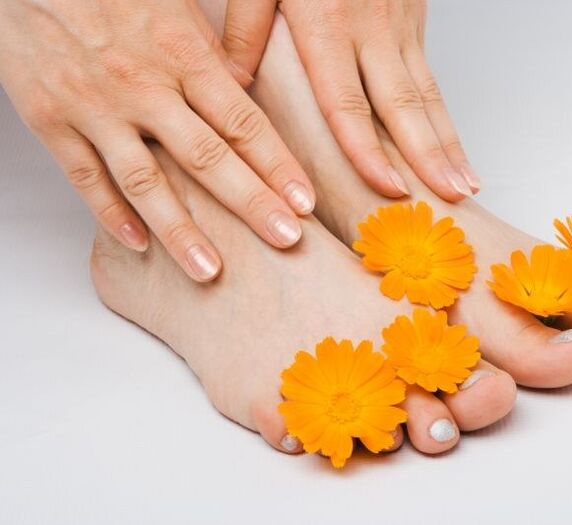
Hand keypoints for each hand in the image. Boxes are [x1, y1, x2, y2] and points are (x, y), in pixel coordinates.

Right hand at [0, 0, 315, 281]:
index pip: (243, 122)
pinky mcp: (50, 120)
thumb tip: (246, 87)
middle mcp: (144, 86)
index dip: (278, 166)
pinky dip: (112, 216)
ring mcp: (96, 107)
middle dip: (252, 204)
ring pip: (145, 181)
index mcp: (182, 54)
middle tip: (286, 239)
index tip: (305, 203)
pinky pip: (86, 178)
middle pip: (208, 158)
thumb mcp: (174, 3)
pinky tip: (141, 245)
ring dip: (181, 231)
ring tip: (210, 271)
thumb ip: (210, 51)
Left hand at [222, 0, 478, 201]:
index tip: (389, 189)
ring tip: (466, 185)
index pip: (349, 104)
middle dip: (430, 159)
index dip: (369, 152)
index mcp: (328, 24)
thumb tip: (233, 83)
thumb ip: (246, 28)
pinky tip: (453, 146)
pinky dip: (445, 117)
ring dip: (449, 144)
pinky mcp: (414, 19)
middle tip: (451, 200)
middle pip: (404, 107)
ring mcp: (400, 25)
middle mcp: (372, 30)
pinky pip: (432, 78)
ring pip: (429, 95)